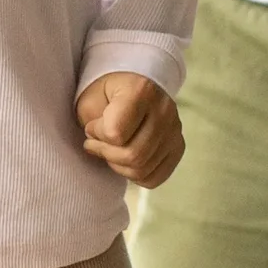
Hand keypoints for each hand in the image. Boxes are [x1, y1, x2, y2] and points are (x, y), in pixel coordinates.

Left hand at [75, 71, 184, 188]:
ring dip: (118, 165)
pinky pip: (154, 178)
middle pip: (132, 156)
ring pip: (142, 170)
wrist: (132, 90)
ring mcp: (175, 130)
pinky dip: (134, 175)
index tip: (93, 126)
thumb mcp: (90, 99)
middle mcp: (164, 110)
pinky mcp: (178, 148)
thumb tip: (100, 147)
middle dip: (106, 153)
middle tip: (96, 144)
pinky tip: (125, 160)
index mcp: (141, 91)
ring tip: (110, 150)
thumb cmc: (107, 95)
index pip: (115, 133)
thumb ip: (92, 123)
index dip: (97, 134)